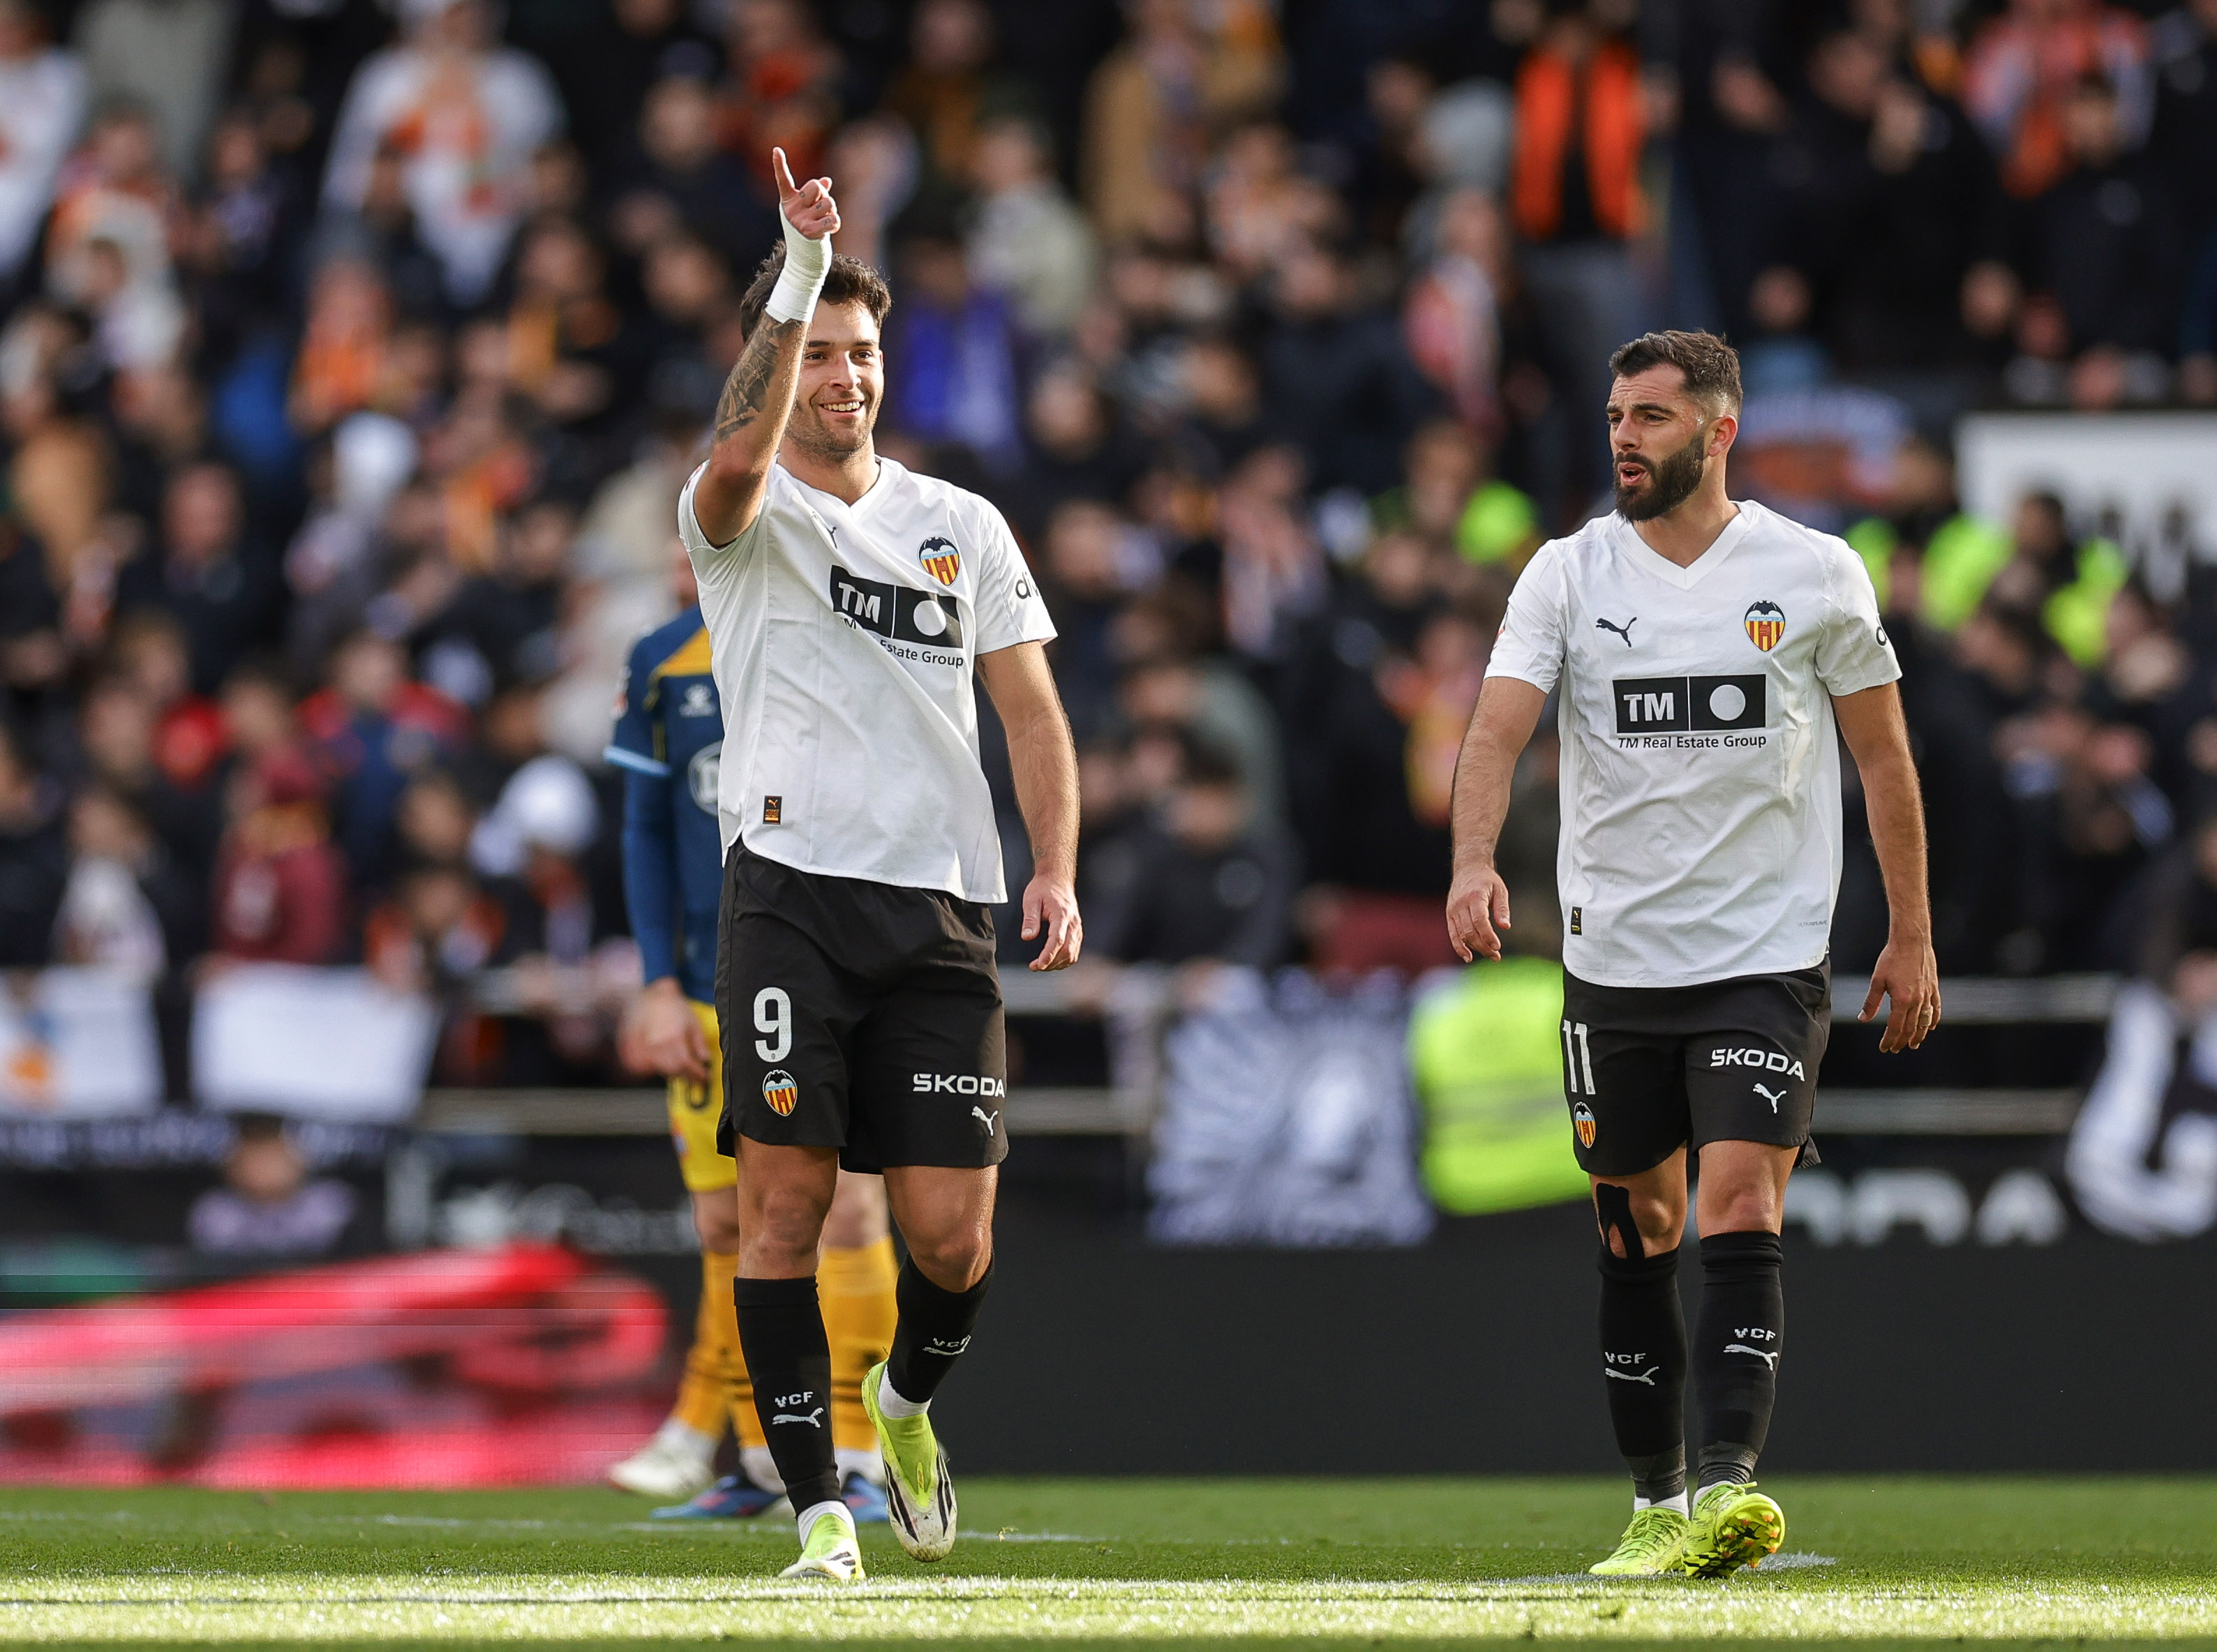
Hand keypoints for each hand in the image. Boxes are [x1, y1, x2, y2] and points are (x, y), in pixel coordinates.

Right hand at [620, 978, 710, 1080]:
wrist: (654, 995)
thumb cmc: (674, 1007)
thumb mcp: (694, 1023)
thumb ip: (699, 1043)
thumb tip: (705, 1059)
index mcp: (673, 1038)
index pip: (686, 1065)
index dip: (697, 1074)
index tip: (703, 1076)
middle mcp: (656, 1044)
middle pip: (673, 1071)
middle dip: (686, 1076)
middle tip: (694, 1077)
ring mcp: (642, 1046)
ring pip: (658, 1069)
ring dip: (671, 1073)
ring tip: (680, 1069)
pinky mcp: (632, 1046)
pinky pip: (640, 1064)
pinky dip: (650, 1068)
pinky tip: (660, 1065)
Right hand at [772, 146, 839, 241]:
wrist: (804, 258)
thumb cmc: (808, 229)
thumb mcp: (809, 210)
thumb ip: (817, 195)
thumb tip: (827, 180)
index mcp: (788, 200)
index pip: (783, 180)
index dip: (779, 165)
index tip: (776, 149)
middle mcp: (791, 209)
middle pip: (817, 186)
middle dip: (824, 194)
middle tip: (820, 209)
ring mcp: (800, 221)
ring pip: (829, 202)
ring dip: (832, 210)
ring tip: (824, 221)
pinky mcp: (811, 232)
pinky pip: (834, 218)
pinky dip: (836, 223)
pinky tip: (830, 230)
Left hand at [1021, 872, 1081, 971]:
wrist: (1057, 879)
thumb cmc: (1043, 888)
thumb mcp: (1031, 900)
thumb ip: (1030, 920)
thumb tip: (1027, 937)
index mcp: (1062, 914)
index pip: (1057, 940)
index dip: (1048, 955)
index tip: (1038, 965)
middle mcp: (1073, 922)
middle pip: (1066, 950)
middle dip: (1051, 963)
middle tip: (1034, 966)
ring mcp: (1077, 927)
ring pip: (1072, 953)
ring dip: (1058, 963)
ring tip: (1041, 965)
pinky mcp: (1077, 930)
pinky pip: (1074, 950)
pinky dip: (1064, 959)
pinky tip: (1052, 960)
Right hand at [1445, 865, 1510, 961]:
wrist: (1467, 868)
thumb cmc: (1487, 880)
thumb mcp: (1500, 889)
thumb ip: (1502, 909)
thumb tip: (1506, 927)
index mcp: (1474, 896)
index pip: (1480, 920)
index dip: (1488, 935)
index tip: (1497, 947)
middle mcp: (1461, 904)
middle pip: (1470, 931)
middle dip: (1483, 946)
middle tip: (1497, 956)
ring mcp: (1453, 910)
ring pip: (1462, 935)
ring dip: (1475, 948)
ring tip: (1490, 956)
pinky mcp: (1449, 914)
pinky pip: (1452, 934)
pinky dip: (1459, 947)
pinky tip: (1468, 957)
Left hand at [1860, 935, 1940, 1052]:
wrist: (1912, 941)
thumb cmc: (1892, 957)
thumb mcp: (1877, 980)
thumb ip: (1871, 1002)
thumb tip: (1863, 1018)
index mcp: (1902, 1000)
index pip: (1895, 1027)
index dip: (1889, 1040)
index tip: (1885, 1048)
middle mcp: (1917, 1000)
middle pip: (1910, 1028)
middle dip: (1902, 1041)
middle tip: (1896, 1049)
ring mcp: (1928, 995)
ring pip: (1925, 1022)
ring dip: (1919, 1035)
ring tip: (1913, 1044)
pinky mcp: (1934, 988)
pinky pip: (1936, 1009)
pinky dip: (1933, 1020)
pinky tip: (1930, 1027)